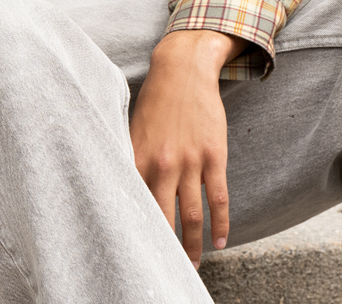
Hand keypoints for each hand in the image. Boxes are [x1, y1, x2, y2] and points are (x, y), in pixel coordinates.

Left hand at [129, 29, 245, 267]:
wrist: (183, 70)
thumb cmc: (154, 102)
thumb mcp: (132, 130)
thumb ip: (130, 162)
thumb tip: (120, 194)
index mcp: (138, 159)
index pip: (135, 206)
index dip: (135, 234)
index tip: (135, 255)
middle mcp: (163, 164)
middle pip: (163, 219)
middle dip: (164, 250)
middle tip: (165, 271)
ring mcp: (191, 162)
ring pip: (193, 215)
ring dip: (194, 244)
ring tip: (193, 266)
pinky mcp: (214, 156)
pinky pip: (219, 198)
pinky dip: (221, 224)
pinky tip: (220, 241)